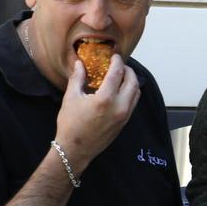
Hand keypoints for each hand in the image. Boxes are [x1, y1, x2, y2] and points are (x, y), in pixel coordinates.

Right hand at [54, 56, 141, 172]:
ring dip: (131, 81)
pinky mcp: (125, 122)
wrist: (76, 149)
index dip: (117, 61)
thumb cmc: (70, 124)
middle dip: (128, 70)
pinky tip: (120, 90)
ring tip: (121, 76)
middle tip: (119, 65)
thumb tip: (80, 63)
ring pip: (136, 92)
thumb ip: (78, 78)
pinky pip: (133, 102)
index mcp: (106, 98)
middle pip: (133, 81)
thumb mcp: (71, 98)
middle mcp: (120, 106)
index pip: (117, 73)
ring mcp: (125, 115)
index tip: (115, 56)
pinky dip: (131, 92)